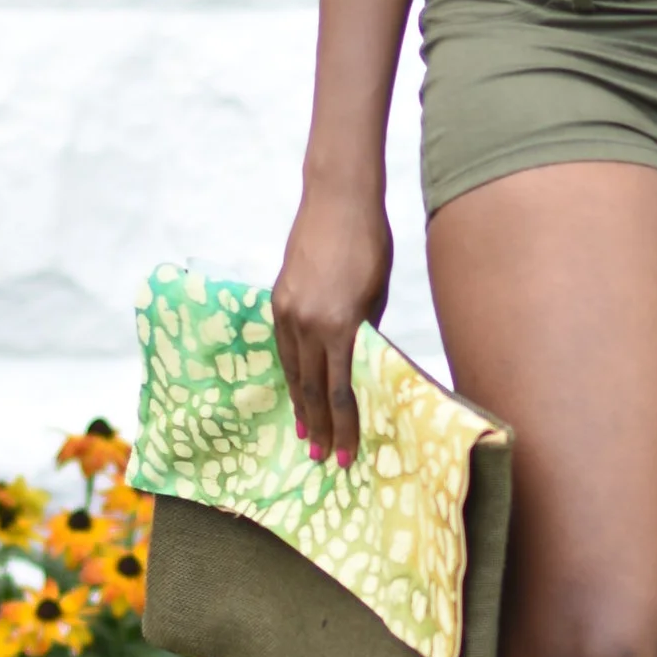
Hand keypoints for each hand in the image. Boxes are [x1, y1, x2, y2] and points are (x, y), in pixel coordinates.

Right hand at [272, 181, 391, 467]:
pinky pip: (283, 346)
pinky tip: (297, 388)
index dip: (343, 425)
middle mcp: (307, 323)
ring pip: (292, 370)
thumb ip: (366, 333)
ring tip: (305, 432)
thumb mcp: (378, 295)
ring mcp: (287, 311)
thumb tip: (361, 366)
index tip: (343, 454)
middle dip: (318, 425)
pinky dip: (291, 372)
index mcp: (339, 324)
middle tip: (321, 456)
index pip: (341, 389)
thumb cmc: (371, 245)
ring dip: (300, 403)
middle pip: (312, 387)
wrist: (337, 200)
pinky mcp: (277, 299)